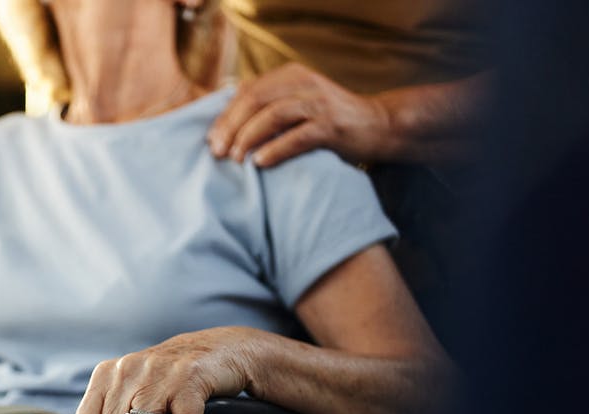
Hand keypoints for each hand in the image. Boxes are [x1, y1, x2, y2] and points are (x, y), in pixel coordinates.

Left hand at [208, 64, 390, 166]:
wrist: (378, 126)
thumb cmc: (329, 121)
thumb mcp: (298, 104)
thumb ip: (270, 105)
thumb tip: (228, 118)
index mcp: (291, 75)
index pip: (248, 91)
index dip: (226, 116)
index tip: (211, 140)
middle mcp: (304, 83)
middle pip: (256, 100)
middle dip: (231, 127)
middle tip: (217, 152)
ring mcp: (319, 103)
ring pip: (273, 115)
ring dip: (248, 137)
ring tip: (235, 159)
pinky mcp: (332, 126)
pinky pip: (297, 136)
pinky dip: (275, 150)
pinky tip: (260, 163)